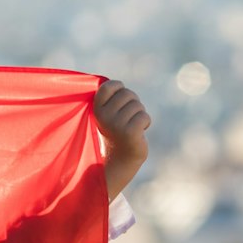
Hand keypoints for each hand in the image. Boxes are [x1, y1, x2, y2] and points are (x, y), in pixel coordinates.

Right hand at [94, 79, 150, 195]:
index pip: (110, 85)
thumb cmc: (116, 130)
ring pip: (138, 106)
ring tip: (131, 125)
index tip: (120, 100)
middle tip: (127, 117)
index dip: (120, 88)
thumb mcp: (107, 113)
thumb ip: (110, 98)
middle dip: (133, 103)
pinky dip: (146, 122)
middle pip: (128, 94)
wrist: (119, 158)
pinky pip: (144, 116)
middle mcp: (104, 115)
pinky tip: (138, 131)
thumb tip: (118, 84)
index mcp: (96, 108)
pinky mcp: (129, 132)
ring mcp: (116, 124)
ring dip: (139, 114)